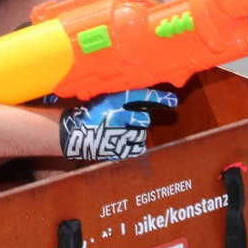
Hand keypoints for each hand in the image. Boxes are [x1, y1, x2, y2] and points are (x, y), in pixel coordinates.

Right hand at [59, 89, 178, 160]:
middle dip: (138, 120)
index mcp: (115, 102)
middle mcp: (119, 116)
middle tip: (124, 122)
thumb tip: (146, 104)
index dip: (160, 98)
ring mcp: (120, 134)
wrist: (74, 135)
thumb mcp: (106, 101)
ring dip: (134, 133)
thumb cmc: (90, 115)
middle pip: (144, 118)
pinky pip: (137, 147)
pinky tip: (121, 142)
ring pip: (141, 133)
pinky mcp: (120, 150)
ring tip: (118, 133)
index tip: (173, 100)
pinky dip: (133, 145)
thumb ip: (125, 100)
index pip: (142, 97)